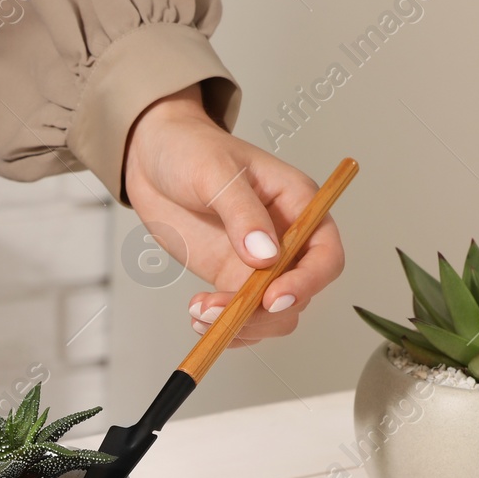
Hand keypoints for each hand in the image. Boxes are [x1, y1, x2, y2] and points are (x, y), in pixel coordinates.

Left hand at [124, 84, 344, 345]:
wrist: (153, 159)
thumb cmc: (191, 151)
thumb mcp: (215, 172)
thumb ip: (242, 213)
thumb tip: (267, 256)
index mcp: (298, 205)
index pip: (325, 255)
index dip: (307, 282)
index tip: (273, 298)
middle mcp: (287, 240)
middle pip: (300, 295)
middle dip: (263, 314)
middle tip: (220, 314)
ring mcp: (259, 264)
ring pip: (272, 315)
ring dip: (240, 325)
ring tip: (199, 313)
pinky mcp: (231, 278)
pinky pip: (243, 317)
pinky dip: (224, 327)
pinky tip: (198, 318)